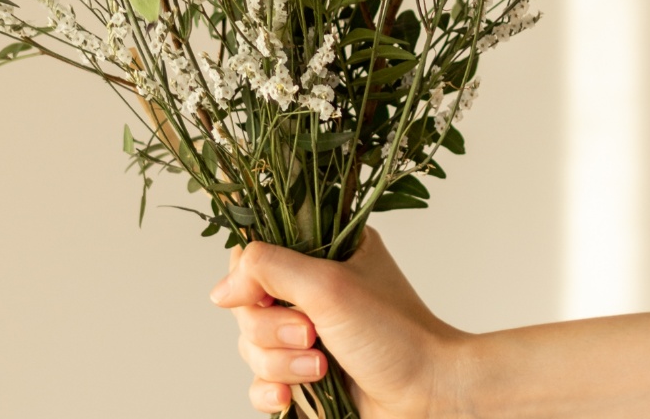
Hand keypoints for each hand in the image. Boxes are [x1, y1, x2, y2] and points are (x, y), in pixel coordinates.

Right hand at [208, 228, 469, 417]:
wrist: (430, 396)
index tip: (267, 297)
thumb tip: (220, 289)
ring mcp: (306, 336)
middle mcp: (311, 290)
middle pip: (246, 305)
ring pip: (250, 347)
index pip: (255, 254)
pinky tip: (291, 397)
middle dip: (271, 329)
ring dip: (280, 363)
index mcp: (322, 252)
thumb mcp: (328, 285)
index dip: (250, 279)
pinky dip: (270, 390)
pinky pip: (259, 383)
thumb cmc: (394, 333)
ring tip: (321, 369)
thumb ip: (268, 270)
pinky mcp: (303, 377)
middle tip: (312, 335)